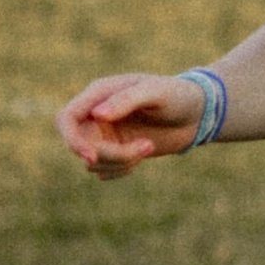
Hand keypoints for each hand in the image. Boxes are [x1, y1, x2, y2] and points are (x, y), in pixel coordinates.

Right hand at [57, 73, 205, 175]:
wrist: (197, 112)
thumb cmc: (177, 95)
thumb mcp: (155, 92)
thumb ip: (126, 100)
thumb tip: (97, 115)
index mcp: (99, 94)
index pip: (66, 119)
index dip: (72, 140)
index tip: (92, 156)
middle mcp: (95, 115)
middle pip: (79, 145)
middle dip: (108, 154)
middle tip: (144, 148)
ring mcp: (103, 135)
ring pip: (92, 162)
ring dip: (120, 162)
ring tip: (149, 146)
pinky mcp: (114, 151)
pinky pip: (103, 171)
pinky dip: (122, 169)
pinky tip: (144, 151)